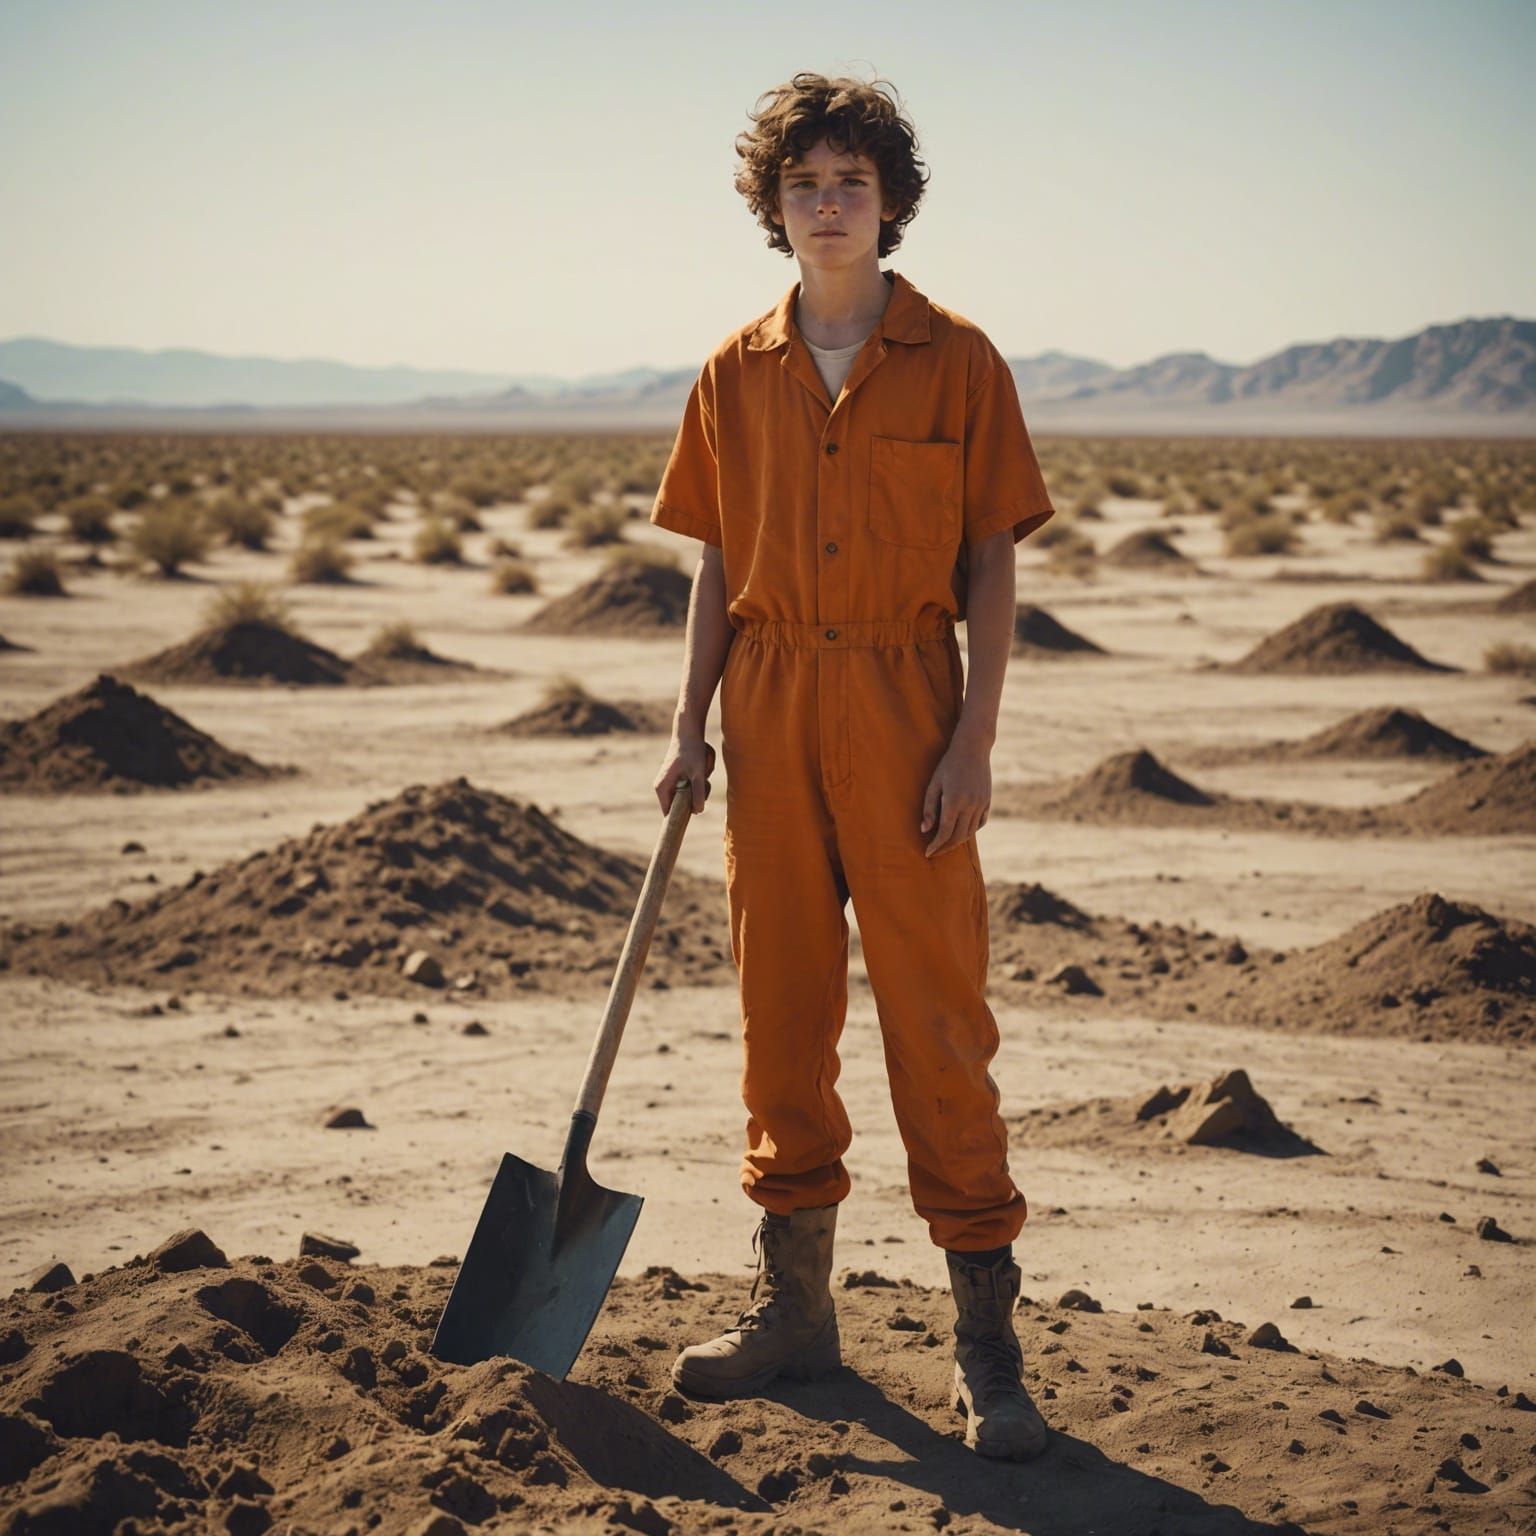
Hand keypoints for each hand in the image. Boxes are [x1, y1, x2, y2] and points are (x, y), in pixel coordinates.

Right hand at [654, 734, 716, 815]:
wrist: (689, 731)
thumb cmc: (692, 751)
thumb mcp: (698, 774)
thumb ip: (698, 793)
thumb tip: (698, 812)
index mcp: (662, 788)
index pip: (669, 813)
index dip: (682, 816)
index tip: (695, 812)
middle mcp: (663, 786)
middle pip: (682, 804)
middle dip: (696, 795)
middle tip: (704, 780)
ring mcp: (670, 782)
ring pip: (689, 794)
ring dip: (701, 785)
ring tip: (703, 769)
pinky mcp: (677, 777)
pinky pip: (691, 786)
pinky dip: (699, 779)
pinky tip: (701, 766)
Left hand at [920, 733, 990, 855]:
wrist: (973, 748)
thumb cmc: (948, 765)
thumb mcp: (934, 784)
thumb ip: (929, 808)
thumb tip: (925, 830)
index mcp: (954, 801)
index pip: (944, 833)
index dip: (936, 845)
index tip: (927, 852)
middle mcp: (970, 805)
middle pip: (958, 837)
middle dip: (945, 848)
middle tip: (935, 852)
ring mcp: (981, 804)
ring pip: (970, 832)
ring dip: (958, 842)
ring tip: (946, 844)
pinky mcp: (988, 801)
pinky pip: (980, 823)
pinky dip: (970, 831)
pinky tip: (961, 832)